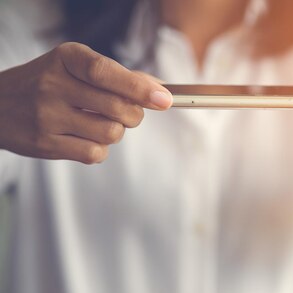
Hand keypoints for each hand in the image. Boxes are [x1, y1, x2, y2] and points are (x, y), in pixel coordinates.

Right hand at [0, 42, 172, 163]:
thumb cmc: (46, 84)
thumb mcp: (73, 67)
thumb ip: (114, 76)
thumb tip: (156, 87)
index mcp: (66, 58)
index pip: (107, 72)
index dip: (139, 87)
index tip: (164, 99)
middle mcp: (54, 84)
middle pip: (117, 108)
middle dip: (134, 115)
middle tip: (129, 114)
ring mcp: (48, 116)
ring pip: (110, 133)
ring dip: (115, 133)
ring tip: (100, 124)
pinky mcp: (46, 144)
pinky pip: (94, 153)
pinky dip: (99, 149)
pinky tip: (85, 138)